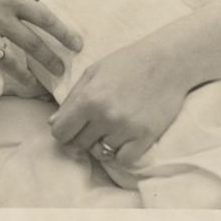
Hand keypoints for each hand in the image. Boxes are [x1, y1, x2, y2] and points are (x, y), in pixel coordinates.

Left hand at [48, 42, 190, 164]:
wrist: (168, 61)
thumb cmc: (127, 62)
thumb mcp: (93, 72)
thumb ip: (72, 98)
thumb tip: (52, 124)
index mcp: (89, 98)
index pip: (60, 132)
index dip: (62, 131)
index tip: (70, 127)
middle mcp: (106, 116)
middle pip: (78, 144)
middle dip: (81, 136)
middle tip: (93, 124)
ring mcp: (126, 128)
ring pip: (100, 153)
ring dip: (102, 143)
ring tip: (111, 126)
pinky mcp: (146, 137)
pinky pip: (123, 160)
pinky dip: (120, 152)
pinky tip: (123, 137)